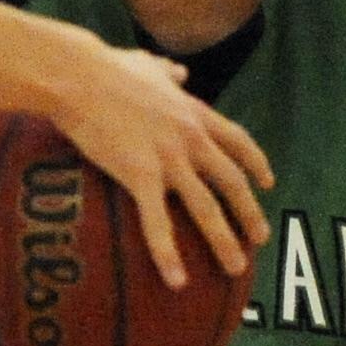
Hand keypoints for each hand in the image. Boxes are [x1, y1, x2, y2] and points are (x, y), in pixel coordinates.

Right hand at [48, 41, 272, 288]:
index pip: (238, 141)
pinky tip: (177, 281)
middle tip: (260, 239)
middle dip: (250, 213)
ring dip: (224, 241)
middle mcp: (190, 138)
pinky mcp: (140, 175)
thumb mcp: (147, 64)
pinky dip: (169, 254)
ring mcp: (168, 158)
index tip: (268, 183)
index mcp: (193, 112)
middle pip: (231, 182)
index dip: (256, 164)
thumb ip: (168, 72)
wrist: (78, 74)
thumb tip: (179, 71)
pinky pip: (157, 222)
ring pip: (206, 208)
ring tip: (236, 269)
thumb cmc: (106, 67)